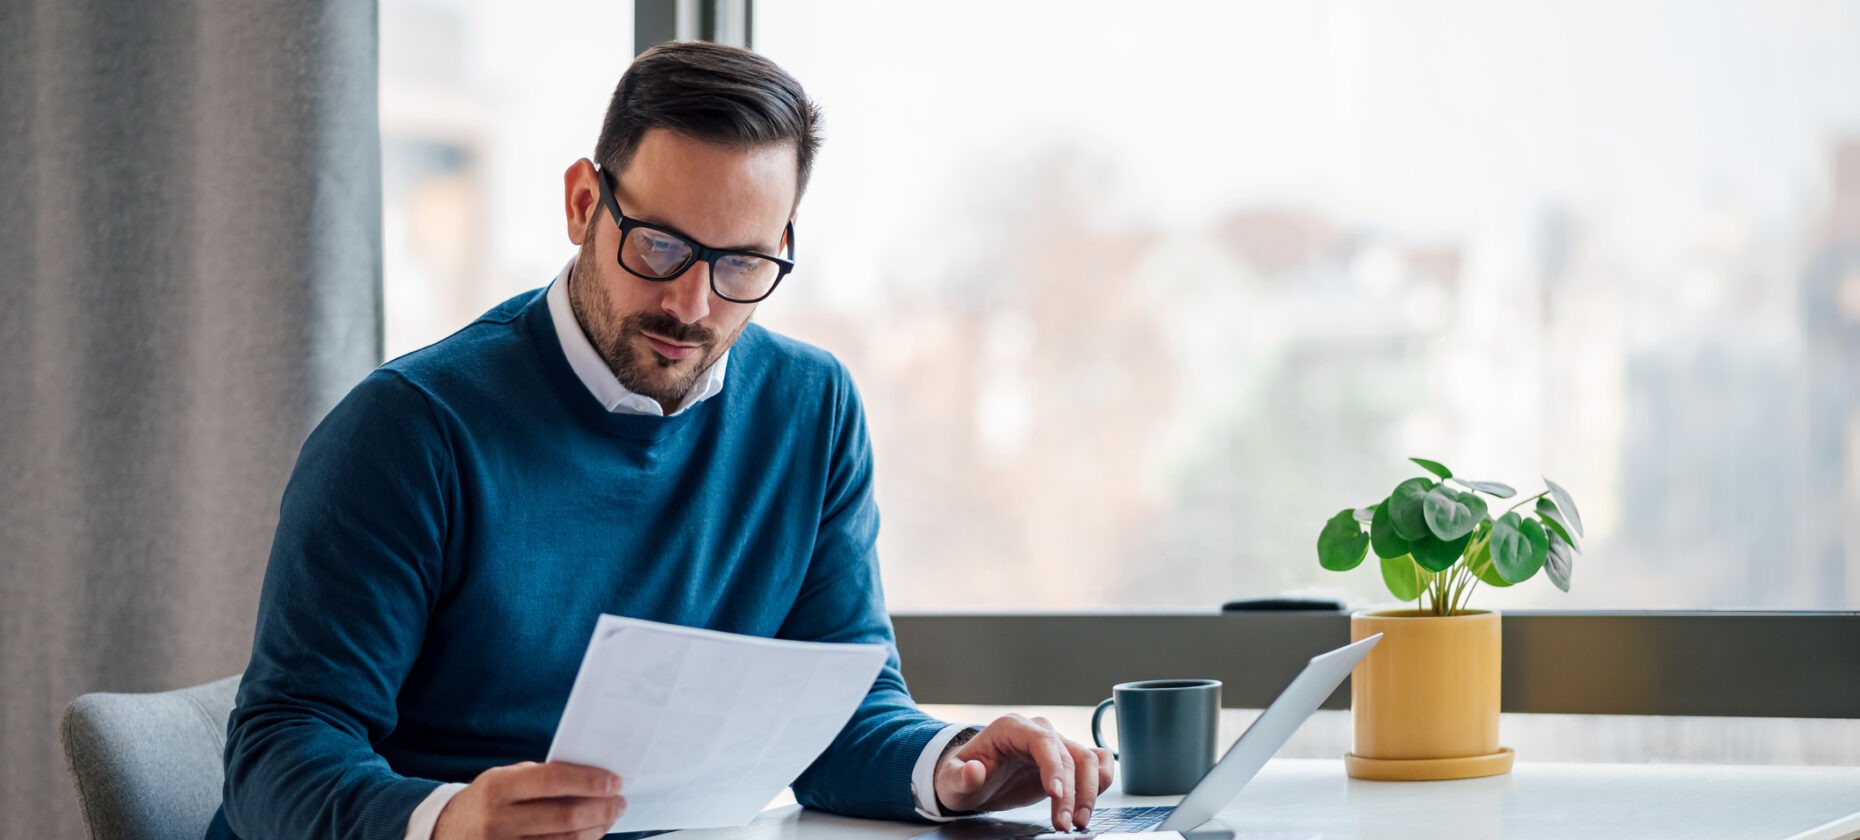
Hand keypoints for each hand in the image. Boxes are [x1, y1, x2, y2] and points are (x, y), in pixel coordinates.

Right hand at [432, 761, 624, 839]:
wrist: (448, 831)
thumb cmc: (488, 801)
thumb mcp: (505, 779)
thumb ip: (542, 777)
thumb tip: (592, 777)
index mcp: (497, 788)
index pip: (552, 781)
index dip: (588, 781)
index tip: (614, 782)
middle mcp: (497, 821)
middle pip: (564, 817)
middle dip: (601, 809)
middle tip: (619, 801)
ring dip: (596, 829)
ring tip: (610, 816)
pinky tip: (591, 834)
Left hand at [932, 714, 1114, 831]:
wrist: (971, 779)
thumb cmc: (962, 776)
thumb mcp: (951, 781)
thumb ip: (961, 776)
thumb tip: (974, 770)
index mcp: (1012, 728)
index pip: (1043, 741)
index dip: (1054, 766)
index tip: (1056, 794)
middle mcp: (1038, 732)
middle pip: (1070, 754)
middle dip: (1073, 792)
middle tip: (1066, 824)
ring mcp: (1055, 746)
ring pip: (1088, 760)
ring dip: (1090, 792)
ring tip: (1078, 822)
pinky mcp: (1065, 762)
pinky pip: (1095, 762)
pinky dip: (1101, 780)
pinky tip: (1091, 803)